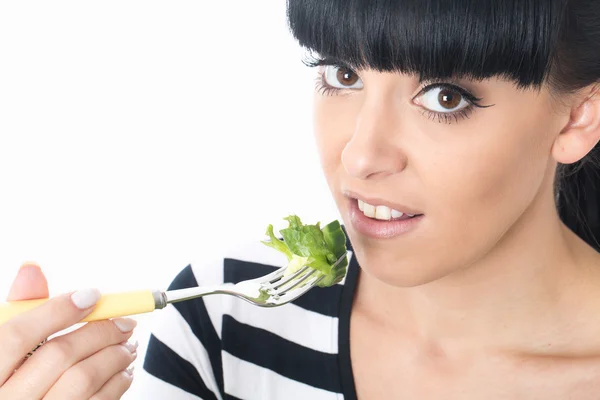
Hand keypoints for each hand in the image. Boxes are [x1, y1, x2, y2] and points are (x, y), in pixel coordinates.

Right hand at [0, 263, 136, 399]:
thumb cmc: (13, 377)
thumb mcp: (5, 347)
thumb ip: (21, 310)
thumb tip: (32, 269)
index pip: (16, 335)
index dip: (57, 311)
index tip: (92, 296)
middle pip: (58, 354)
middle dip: (100, 331)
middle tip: (124, 321)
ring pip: (83, 378)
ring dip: (115, 355)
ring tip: (128, 344)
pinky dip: (118, 381)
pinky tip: (122, 370)